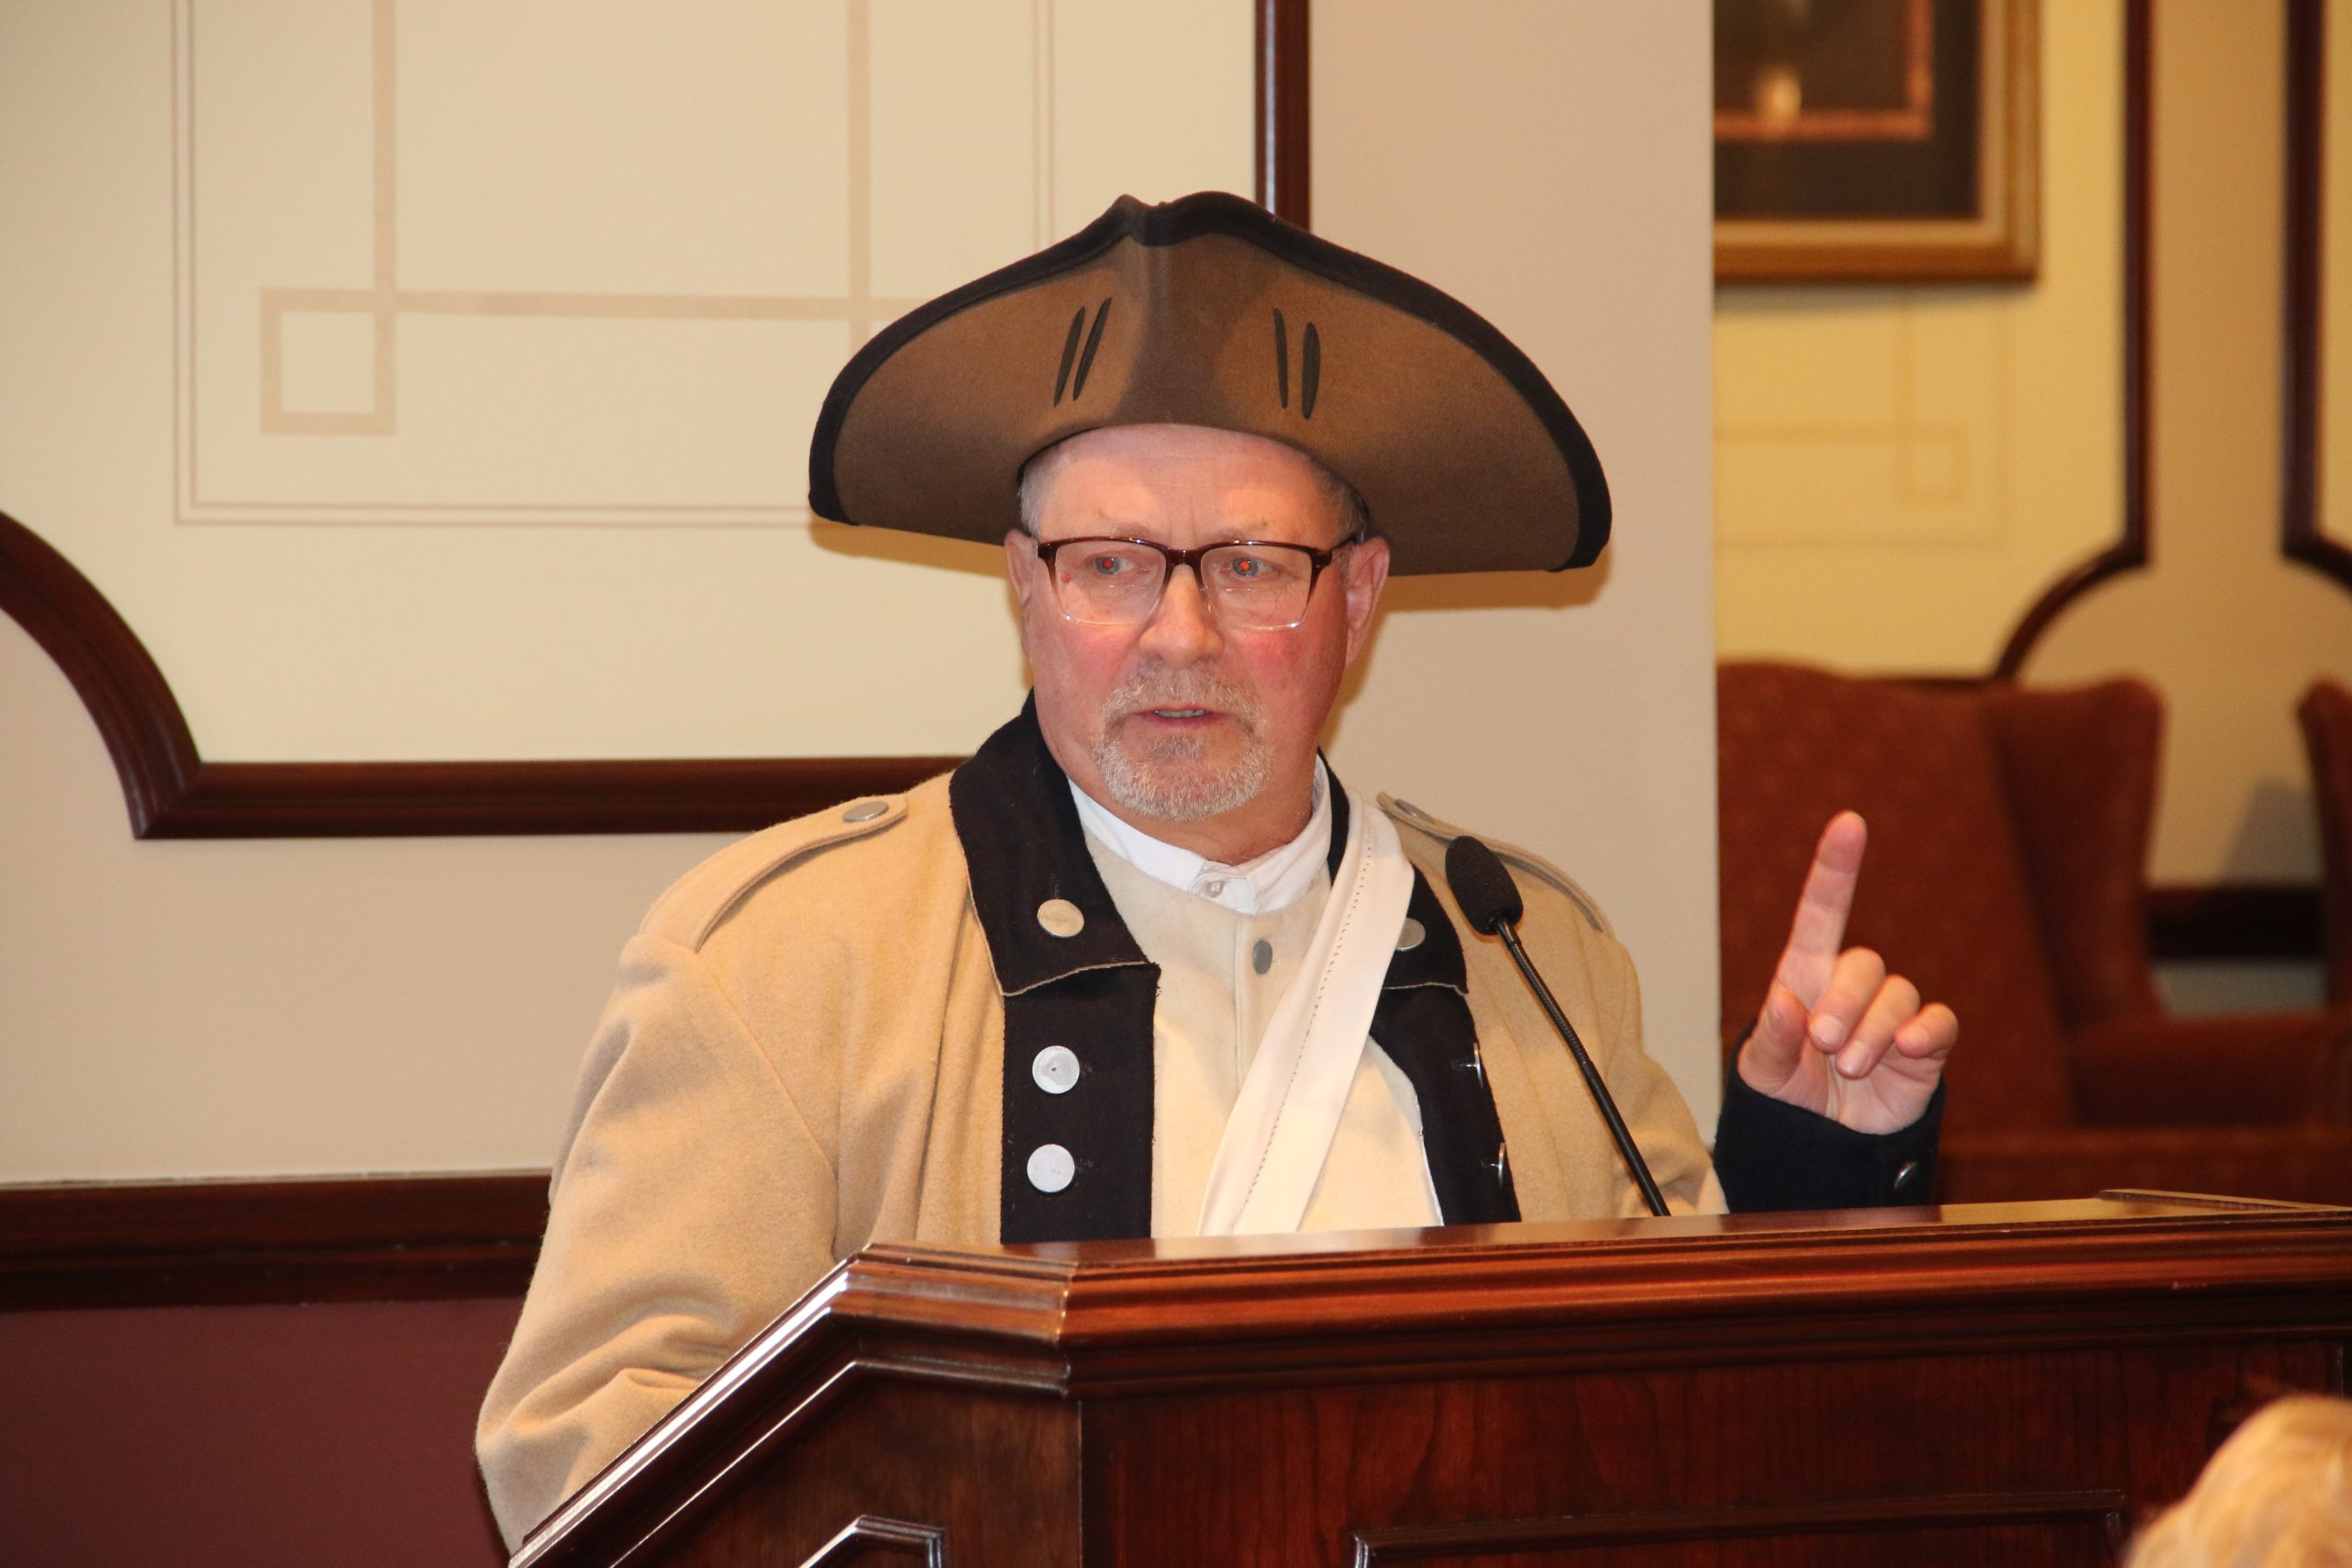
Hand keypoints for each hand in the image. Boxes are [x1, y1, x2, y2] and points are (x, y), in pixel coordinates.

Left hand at [1736, 811, 1957, 1133]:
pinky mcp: (1924, 1045)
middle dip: (1844, 1002)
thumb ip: (1770, 1039)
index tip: (1849, 823)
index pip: (1822, 912)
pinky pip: (1937, 1022)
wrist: (1822, 1145)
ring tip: (1849, 1066)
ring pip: (1898, 994)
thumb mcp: (1761, 1073)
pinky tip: (1905, 1048)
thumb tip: (1785, 1002)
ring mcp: (1891, 1013)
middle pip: (1863, 962)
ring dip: (1872, 1030)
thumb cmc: (1786, 1096)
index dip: (1836, 868)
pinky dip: (1924, 1031)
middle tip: (1823, 1043)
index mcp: (1805, 976)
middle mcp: (1851, 987)